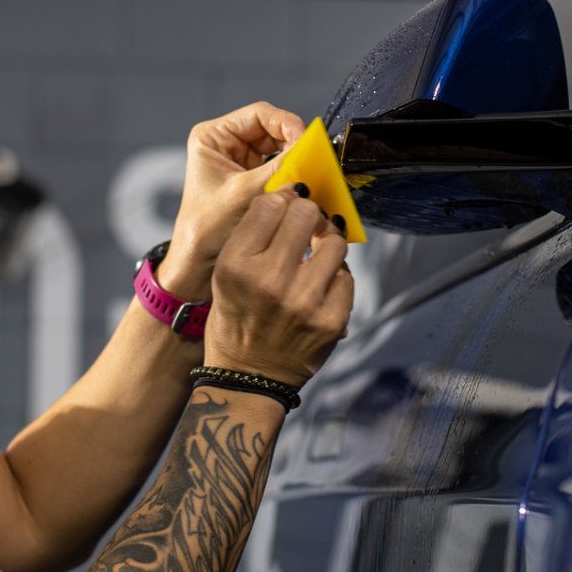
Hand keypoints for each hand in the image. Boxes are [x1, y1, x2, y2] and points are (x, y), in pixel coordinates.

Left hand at [160, 101, 305, 299]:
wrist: (197, 266)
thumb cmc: (205, 232)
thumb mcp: (244, 196)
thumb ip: (278, 171)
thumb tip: (311, 153)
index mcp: (212, 138)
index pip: (259, 114)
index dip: (286, 123)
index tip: (306, 141)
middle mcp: (226, 145)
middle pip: (274, 130)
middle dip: (296, 144)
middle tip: (314, 160)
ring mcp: (241, 163)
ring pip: (281, 150)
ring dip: (297, 161)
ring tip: (310, 175)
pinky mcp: (254, 181)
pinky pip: (281, 169)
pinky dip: (294, 176)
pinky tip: (304, 187)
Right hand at [203, 191, 353, 387]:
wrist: (248, 378)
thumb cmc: (236, 317)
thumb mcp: (225, 273)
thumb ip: (254, 233)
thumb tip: (292, 193)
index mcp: (236, 265)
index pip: (272, 204)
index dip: (283, 199)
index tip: (288, 205)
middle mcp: (270, 280)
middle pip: (307, 213)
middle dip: (309, 214)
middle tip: (307, 224)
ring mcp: (304, 302)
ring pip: (335, 241)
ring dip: (327, 243)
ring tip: (316, 255)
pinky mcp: (331, 320)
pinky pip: (346, 276)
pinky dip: (335, 276)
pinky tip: (321, 285)